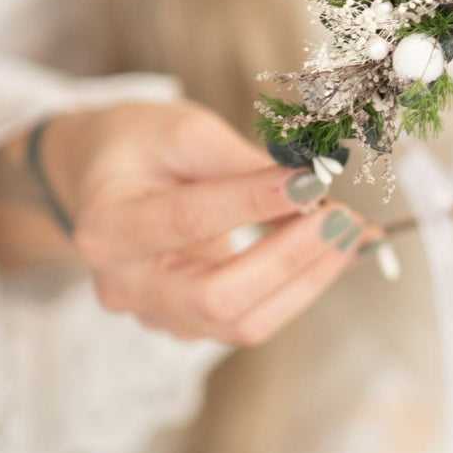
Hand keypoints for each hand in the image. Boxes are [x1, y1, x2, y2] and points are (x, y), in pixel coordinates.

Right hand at [0, 100, 384, 344]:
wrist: (102, 178)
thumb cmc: (139, 146)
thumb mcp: (182, 129)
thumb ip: (240, 161)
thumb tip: (310, 185)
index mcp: (108, 225)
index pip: (188, 220)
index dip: (254, 203)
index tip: (312, 181)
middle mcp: (124, 283)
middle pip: (216, 296)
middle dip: (290, 258)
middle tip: (343, 218)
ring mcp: (155, 313)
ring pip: (241, 321)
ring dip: (307, 278)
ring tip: (350, 233)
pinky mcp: (188, 324)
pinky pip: (251, 319)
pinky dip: (298, 287)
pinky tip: (330, 253)